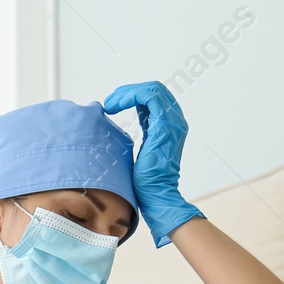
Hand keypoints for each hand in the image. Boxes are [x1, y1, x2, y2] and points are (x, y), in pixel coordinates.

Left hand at [101, 80, 204, 247]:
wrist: (155, 194)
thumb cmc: (145, 180)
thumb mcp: (138, 150)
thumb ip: (137, 133)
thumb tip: (117, 129)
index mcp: (168, 125)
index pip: (153, 98)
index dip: (132, 96)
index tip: (112, 105)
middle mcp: (174, 120)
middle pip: (154, 89)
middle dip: (128, 91)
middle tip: (109, 102)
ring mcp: (172, 121)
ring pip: (152, 89)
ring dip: (127, 93)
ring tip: (110, 104)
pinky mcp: (165, 125)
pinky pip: (149, 97)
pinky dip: (131, 96)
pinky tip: (115, 106)